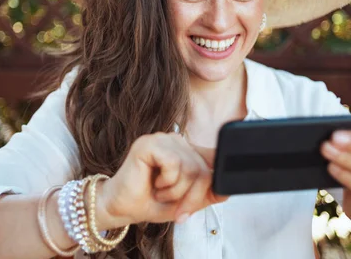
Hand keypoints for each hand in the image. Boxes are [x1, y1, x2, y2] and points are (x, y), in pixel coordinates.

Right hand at [97, 132, 226, 227]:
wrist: (122, 208)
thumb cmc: (151, 201)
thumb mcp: (186, 201)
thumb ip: (207, 193)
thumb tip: (227, 190)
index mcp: (186, 150)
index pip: (213, 158)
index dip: (216, 178)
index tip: (216, 195)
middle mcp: (176, 141)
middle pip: (203, 168)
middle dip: (192, 196)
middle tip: (178, 210)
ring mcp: (162, 139)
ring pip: (190, 167)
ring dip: (177, 191)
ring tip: (161, 193)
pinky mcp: (149, 143)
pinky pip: (174, 163)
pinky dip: (167, 181)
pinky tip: (155, 183)